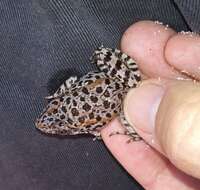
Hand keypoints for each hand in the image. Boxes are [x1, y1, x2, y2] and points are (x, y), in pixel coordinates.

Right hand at [101, 20, 199, 188]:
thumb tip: (142, 100)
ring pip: (164, 131)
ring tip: (108, 92)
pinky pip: (157, 169)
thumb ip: (194, 124)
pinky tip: (111, 133)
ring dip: (133, 111)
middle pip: (184, 98)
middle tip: (124, 55)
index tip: (151, 42)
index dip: (184, 53)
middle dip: (152, 74)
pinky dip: (133, 151)